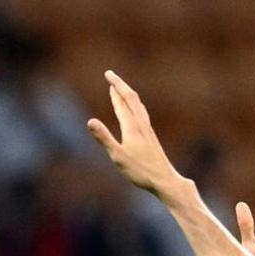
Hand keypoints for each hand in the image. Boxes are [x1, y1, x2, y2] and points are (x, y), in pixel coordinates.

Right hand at [86, 70, 183, 196]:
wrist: (164, 179)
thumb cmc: (140, 171)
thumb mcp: (117, 156)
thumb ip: (103, 138)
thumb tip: (90, 121)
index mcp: (132, 126)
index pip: (122, 101)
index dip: (115, 87)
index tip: (108, 75)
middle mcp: (141, 124)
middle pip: (131, 98)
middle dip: (120, 85)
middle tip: (110, 75)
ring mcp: (147, 129)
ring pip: (138, 105)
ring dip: (128, 94)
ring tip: (121, 89)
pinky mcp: (150, 136)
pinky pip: (141, 113)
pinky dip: (135, 105)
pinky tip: (135, 111)